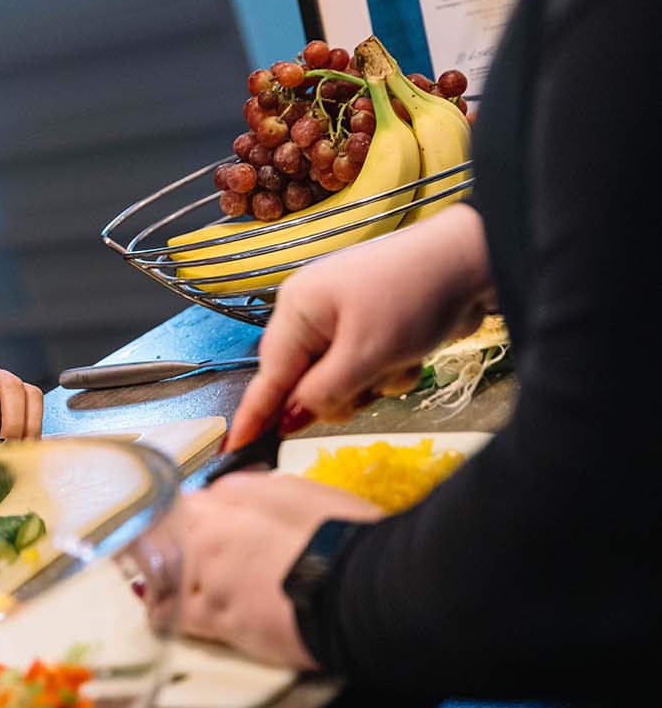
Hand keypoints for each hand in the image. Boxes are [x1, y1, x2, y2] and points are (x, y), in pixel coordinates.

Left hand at [0, 362, 43, 445]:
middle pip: (11, 386)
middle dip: (12, 422)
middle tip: (6, 448)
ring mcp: (4, 380)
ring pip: (30, 393)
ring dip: (29, 424)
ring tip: (18, 449)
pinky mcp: (17, 393)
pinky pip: (35, 403)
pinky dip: (34, 426)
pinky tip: (22, 446)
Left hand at [175, 473, 383, 667]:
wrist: (364, 587)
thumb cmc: (351, 538)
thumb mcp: (312, 494)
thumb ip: (271, 492)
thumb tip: (255, 493)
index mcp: (238, 492)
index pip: (196, 498)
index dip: (196, 517)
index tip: (197, 529)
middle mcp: (214, 525)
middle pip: (171, 530)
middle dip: (173, 542)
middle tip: (176, 556)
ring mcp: (209, 571)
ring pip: (166, 569)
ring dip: (167, 576)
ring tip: (164, 586)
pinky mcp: (214, 615)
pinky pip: (171, 613)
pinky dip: (164, 613)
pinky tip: (163, 615)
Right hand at [227, 204, 493, 448]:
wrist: (473, 258)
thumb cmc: (412, 298)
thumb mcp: (365, 354)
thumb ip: (323, 393)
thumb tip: (291, 419)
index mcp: (297, 309)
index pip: (268, 374)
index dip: (254, 414)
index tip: (235, 450)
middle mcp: (313, 312)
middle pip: (306, 380)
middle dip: (339, 392)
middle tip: (370, 383)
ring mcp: (344, 318)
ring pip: (341, 379)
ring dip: (371, 382)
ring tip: (400, 360)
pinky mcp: (373, 325)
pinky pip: (366, 367)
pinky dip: (387, 369)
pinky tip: (413, 353)